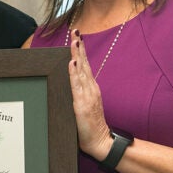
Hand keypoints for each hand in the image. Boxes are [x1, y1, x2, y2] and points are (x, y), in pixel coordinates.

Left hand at [69, 29, 112, 159]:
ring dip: (76, 54)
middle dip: (79, 47)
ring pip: (81, 71)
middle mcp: (91, 89)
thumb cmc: (91, 125)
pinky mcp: (81, 104)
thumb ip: (80, 93)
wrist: (101, 142)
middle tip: (76, 31)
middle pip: (84, 63)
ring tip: (74, 40)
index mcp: (91, 88)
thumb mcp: (85, 105)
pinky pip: (76, 85)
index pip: (85, 65)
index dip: (81, 51)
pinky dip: (74, 73)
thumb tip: (71, 81)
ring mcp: (87, 95)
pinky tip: (72, 62)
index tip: (77, 36)